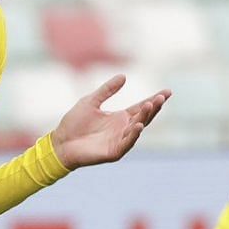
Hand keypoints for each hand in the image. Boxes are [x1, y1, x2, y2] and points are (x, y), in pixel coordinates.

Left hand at [51, 75, 170, 169]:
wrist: (60, 142)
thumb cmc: (74, 123)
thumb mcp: (91, 101)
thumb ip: (107, 90)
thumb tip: (124, 76)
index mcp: (120, 117)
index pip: (141, 107)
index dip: (154, 100)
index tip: (167, 92)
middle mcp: (123, 129)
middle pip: (144, 117)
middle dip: (153, 107)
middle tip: (161, 97)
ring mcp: (120, 141)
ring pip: (137, 129)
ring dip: (145, 118)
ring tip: (151, 105)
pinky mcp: (113, 152)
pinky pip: (126, 144)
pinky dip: (133, 136)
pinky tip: (138, 126)